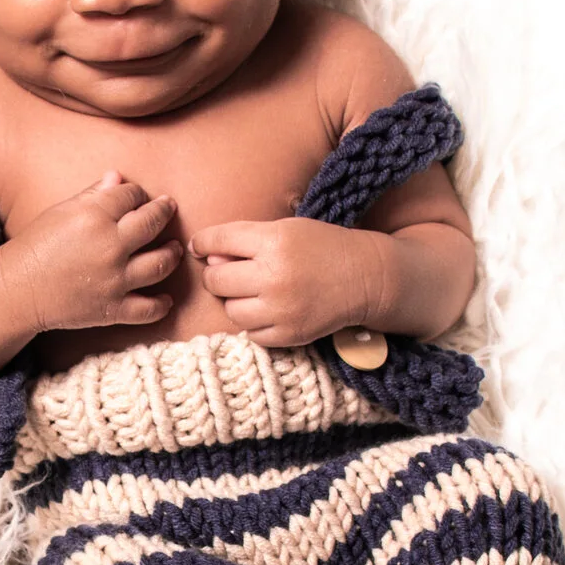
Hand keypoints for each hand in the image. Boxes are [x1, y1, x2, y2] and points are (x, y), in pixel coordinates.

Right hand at [5, 173, 182, 334]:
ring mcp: (114, 280)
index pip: (131, 195)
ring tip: (174, 248)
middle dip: (164, 211)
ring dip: (172, 253)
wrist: (17, 289)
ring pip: (161, 263)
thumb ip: (93, 194)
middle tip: (167, 208)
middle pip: (152, 222)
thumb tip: (118, 178)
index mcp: (94, 216)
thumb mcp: (61, 211)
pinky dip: (162, 304)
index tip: (137, 196)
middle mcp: (109, 246)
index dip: (137, 193)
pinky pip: (149, 309)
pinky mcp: (112, 309)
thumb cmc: (36, 245)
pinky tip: (166, 297)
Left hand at [190, 216, 382, 346]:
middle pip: (216, 279)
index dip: (202, 243)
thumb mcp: (286, 229)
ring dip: (234, 300)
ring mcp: (281, 309)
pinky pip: (250, 333)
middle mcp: (274, 276)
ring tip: (251, 292)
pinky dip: (253, 322)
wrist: (364, 278)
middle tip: (228, 273)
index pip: (218, 241)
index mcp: (274, 242)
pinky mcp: (289, 334)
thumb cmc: (322, 247)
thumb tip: (208, 259)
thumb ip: (245, 241)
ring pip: (230, 310)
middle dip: (216, 274)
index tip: (200, 247)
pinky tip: (267, 310)